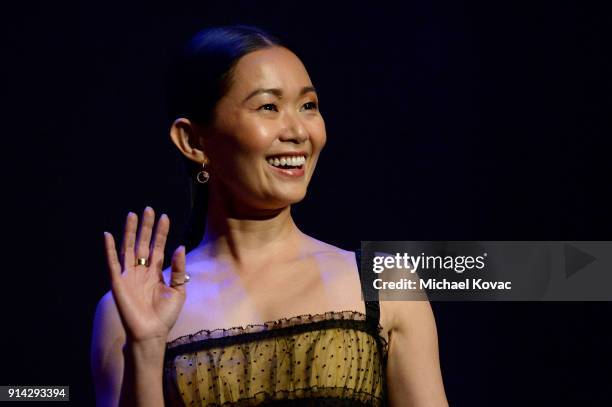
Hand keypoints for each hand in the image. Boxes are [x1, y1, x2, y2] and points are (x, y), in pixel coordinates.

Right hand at [103, 206, 186, 344]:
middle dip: (146, 227)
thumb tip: (180, 247)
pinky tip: (108, 235)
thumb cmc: (166, 315)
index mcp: (156, 273)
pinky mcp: (118, 283)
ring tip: (132, 214)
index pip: (158, 247)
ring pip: (128, 248)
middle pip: (143, 243)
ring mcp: (129, 276)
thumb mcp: (178, 290)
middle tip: (148, 209)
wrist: (152, 333)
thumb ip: (178, 269)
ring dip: (129, 232)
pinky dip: (110, 249)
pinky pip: (112, 263)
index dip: (161, 232)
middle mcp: (142, 271)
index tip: (164, 216)